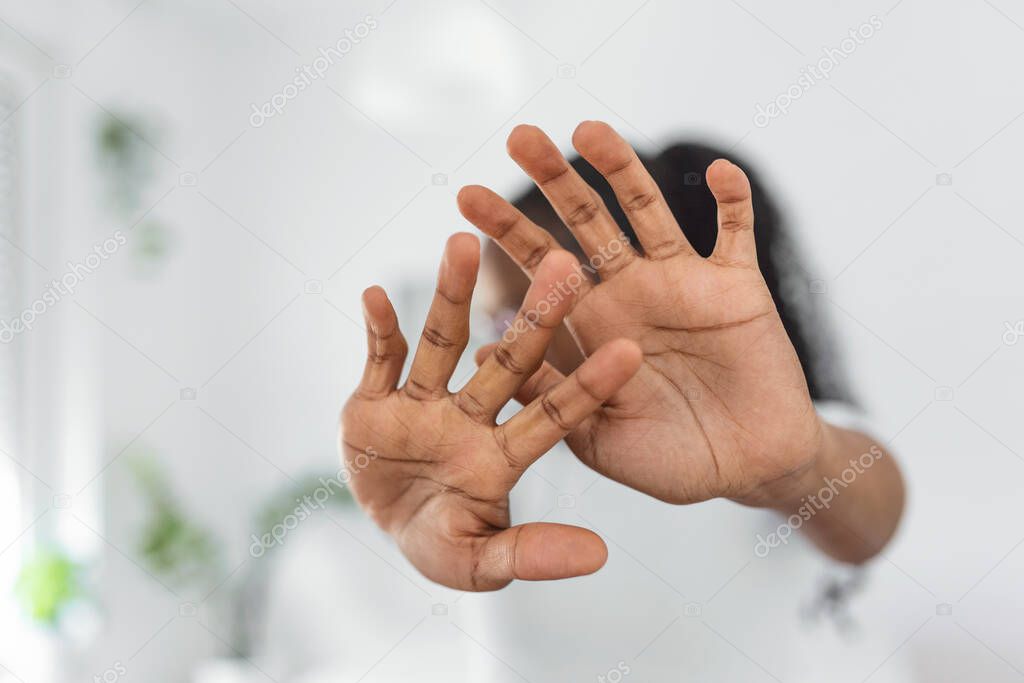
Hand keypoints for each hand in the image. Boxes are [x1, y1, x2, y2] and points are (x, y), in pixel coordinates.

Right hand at [340, 233, 641, 589]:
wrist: (380, 525)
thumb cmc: (440, 544)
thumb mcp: (479, 562)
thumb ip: (532, 554)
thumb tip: (600, 556)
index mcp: (503, 454)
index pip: (554, 415)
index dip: (588, 385)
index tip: (630, 352)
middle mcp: (470, 416)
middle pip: (508, 362)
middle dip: (535, 317)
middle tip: (567, 264)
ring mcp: (423, 402)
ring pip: (442, 341)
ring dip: (451, 296)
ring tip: (464, 244)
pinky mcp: (375, 398)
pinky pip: (379, 357)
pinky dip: (377, 329)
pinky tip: (375, 295)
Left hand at [458, 122, 824, 506]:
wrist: (746, 471)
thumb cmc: (668, 461)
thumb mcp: (595, 435)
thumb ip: (547, 392)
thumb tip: (484, 348)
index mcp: (593, 324)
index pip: (541, 266)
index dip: (506, 231)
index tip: (465, 197)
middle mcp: (632, 291)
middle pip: (587, 223)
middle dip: (554, 181)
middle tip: (519, 137)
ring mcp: (684, 283)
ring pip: (649, 212)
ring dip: (623, 169)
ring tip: (588, 129)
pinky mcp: (737, 287)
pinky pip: (736, 232)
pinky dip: (732, 200)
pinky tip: (717, 171)